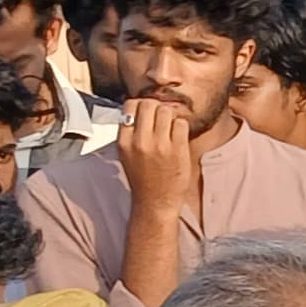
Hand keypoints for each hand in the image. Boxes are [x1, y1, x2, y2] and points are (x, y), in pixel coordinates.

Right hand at [118, 96, 199, 214]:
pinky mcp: (178, 150)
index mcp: (124, 142)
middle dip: (156, 107)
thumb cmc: (143, 178)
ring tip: (169, 128)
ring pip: (166, 110)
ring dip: (170, 116)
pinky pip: (181, 123)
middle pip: (148, 104)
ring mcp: (160, 145)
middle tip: (160, 118)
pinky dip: (181, 126)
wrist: (155, 202)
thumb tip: (137, 107)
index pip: (129, 106)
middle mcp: (140, 142)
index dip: (139, 105)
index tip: (146, 113)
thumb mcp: (126, 154)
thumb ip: (130, 132)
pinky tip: (178, 137)